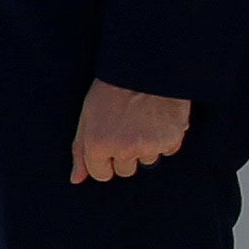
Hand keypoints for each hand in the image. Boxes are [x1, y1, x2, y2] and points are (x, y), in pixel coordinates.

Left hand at [71, 80, 191, 183]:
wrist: (145, 68)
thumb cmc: (111, 90)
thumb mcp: (87, 117)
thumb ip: (80, 151)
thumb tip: (76, 180)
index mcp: (98, 145)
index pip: (101, 174)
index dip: (105, 160)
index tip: (110, 142)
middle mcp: (123, 150)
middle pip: (125, 170)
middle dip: (125, 154)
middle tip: (127, 127)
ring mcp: (149, 146)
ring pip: (147, 160)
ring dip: (146, 146)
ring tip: (143, 119)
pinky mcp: (172, 140)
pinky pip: (168, 150)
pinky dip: (165, 138)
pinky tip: (159, 119)